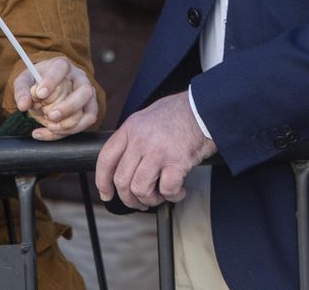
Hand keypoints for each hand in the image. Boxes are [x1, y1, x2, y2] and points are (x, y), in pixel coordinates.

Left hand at [13, 56, 99, 139]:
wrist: (46, 90)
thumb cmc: (38, 83)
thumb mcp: (24, 82)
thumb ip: (22, 91)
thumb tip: (23, 105)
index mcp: (62, 65)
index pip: (61, 68)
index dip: (51, 81)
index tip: (40, 94)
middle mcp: (79, 78)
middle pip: (84, 91)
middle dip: (68, 107)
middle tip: (50, 115)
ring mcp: (87, 95)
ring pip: (89, 111)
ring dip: (68, 123)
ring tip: (49, 126)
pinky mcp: (89, 110)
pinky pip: (85, 123)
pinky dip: (67, 132)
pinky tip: (50, 131)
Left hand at [94, 91, 217, 208]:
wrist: (206, 107)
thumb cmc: (181, 113)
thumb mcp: (148, 117)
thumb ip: (135, 137)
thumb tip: (127, 163)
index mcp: (131, 128)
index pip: (106, 158)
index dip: (102, 181)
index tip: (107, 194)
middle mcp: (140, 140)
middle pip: (122, 180)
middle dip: (129, 198)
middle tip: (141, 201)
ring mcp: (158, 151)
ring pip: (140, 189)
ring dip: (150, 199)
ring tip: (161, 195)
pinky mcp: (177, 162)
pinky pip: (167, 191)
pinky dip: (173, 196)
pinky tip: (179, 190)